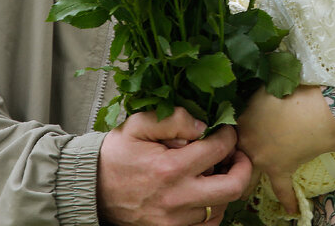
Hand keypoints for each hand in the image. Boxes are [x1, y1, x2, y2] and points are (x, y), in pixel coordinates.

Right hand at [97, 109, 251, 225]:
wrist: (92, 189)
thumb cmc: (116, 155)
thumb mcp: (138, 125)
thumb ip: (173, 119)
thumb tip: (203, 126)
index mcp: (170, 169)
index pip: (219, 149)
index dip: (229, 136)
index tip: (226, 131)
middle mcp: (177, 199)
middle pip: (232, 187)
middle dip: (242, 167)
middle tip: (237, 155)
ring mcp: (175, 221)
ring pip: (222, 206)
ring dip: (224, 186)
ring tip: (214, 172)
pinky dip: (213, 209)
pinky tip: (204, 193)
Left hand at [235, 85, 334, 214]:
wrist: (314, 111)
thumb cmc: (292, 94)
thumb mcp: (265, 91)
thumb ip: (253, 101)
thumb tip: (253, 103)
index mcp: (241, 123)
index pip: (226, 134)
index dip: (225, 138)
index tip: (223, 143)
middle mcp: (247, 144)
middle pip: (232, 158)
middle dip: (227, 164)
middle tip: (225, 169)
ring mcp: (263, 160)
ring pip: (248, 177)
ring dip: (245, 184)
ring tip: (243, 192)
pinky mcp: (281, 170)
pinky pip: (282, 190)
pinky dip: (287, 200)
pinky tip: (290, 211)